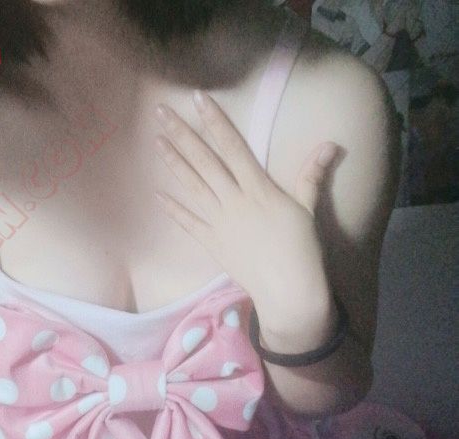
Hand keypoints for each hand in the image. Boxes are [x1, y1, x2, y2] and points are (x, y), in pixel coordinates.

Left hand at [153, 90, 337, 320]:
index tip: (198, 99)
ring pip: (192, 187)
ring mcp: (220, 223)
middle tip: (160, 113)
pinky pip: (188, 223)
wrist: (287, 290)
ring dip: (173, 164)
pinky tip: (158, 194)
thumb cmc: (301, 250)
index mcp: (258, 189)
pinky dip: (173, 209)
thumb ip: (311, 175)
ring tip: (156, 142)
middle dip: (182, 135)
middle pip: (204, 162)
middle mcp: (234, 202)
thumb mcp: (308, 208)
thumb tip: (329, 144)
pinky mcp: (212, 244)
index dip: (215, 121)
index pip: (233, 147)